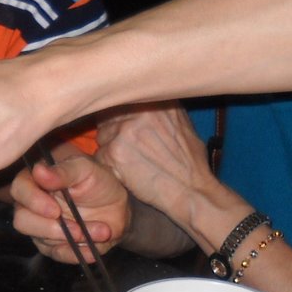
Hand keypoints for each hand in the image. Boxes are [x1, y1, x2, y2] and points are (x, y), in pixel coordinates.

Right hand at [10, 146, 129, 262]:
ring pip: (42, 240)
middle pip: (22, 221)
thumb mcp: (87, 169)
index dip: (32, 201)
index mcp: (36, 180)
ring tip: (101, 231)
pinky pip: (58, 254)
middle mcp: (32, 205)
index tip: (55, 210)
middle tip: (77, 228)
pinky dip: (76, 254)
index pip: (19, 189)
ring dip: (73, 239)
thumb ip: (64, 170)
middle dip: (50, 228)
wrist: (119, 206)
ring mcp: (41, 227)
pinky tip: (92, 250)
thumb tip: (38, 171)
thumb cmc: (99, 181)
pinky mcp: (53, 245)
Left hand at [94, 104, 215, 227]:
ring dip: (110, 149)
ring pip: (102, 136)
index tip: (124, 125)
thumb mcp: (181, 123)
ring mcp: (126, 130)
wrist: (191, 190)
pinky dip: (109, 166)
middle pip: (108, 117)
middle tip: (130, 149)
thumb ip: (158, 110)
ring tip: (131, 162)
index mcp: (156, 100)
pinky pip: (99, 156)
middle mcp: (140, 111)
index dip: (120, 115)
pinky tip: (126, 173)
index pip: (122, 100)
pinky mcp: (116, 152)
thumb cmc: (189, 162)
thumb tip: (139, 103)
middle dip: (114, 132)